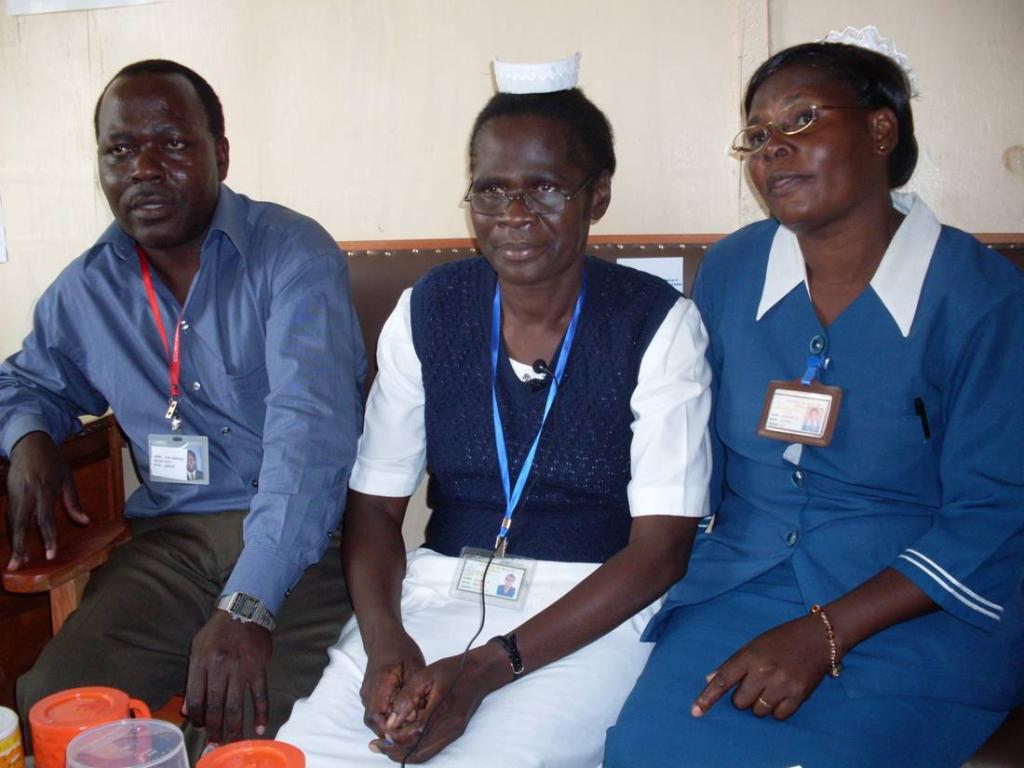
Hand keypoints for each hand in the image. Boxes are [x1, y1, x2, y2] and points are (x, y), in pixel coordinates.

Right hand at [5, 431, 87, 569]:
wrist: (29, 442)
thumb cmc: (52, 460)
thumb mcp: (67, 477)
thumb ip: (74, 502)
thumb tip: (85, 522)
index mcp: (43, 489)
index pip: (45, 519)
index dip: (48, 538)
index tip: (51, 555)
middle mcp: (26, 493)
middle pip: (21, 524)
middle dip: (19, 546)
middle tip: (18, 566)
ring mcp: (15, 494)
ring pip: (12, 523)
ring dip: (14, 543)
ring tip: (16, 562)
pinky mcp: (9, 494)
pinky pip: (10, 517)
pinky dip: (13, 532)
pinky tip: (16, 545)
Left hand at [184, 610, 271, 743]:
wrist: (244, 610)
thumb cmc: (217, 631)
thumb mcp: (197, 649)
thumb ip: (192, 678)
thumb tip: (188, 710)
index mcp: (201, 663)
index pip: (195, 699)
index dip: (197, 718)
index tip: (200, 726)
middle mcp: (219, 668)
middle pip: (215, 707)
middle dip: (215, 729)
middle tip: (216, 742)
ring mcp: (241, 669)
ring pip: (236, 706)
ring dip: (234, 727)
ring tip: (233, 741)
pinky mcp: (259, 669)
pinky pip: (260, 695)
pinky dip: (261, 713)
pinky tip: (259, 727)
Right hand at [360, 630, 425, 737]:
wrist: (384, 638)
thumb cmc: (401, 650)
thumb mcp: (415, 667)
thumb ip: (413, 693)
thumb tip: (414, 719)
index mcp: (380, 683)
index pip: (375, 716)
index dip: (387, 730)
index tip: (405, 733)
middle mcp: (368, 692)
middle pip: (374, 722)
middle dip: (391, 730)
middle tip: (412, 730)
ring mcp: (366, 695)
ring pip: (376, 718)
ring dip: (391, 723)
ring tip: (411, 718)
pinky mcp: (369, 696)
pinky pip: (377, 712)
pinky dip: (389, 715)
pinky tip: (405, 710)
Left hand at [371, 645, 506, 763]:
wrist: (480, 672)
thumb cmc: (452, 669)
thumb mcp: (425, 675)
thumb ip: (406, 698)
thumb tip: (391, 721)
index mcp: (441, 710)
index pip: (413, 735)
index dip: (394, 738)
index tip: (380, 734)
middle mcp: (449, 727)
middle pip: (417, 751)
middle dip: (394, 752)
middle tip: (376, 746)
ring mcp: (453, 733)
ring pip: (424, 754)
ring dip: (403, 754)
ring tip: (385, 748)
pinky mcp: (454, 733)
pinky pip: (432, 749)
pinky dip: (414, 750)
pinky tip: (403, 744)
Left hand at [692, 614, 831, 720]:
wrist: (819, 638)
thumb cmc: (783, 639)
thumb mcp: (754, 644)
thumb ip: (732, 663)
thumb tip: (709, 679)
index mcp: (750, 656)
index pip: (722, 679)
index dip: (707, 697)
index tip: (695, 711)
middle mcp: (764, 671)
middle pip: (740, 702)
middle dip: (743, 698)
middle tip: (754, 685)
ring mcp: (782, 684)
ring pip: (758, 711)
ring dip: (760, 705)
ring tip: (770, 689)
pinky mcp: (799, 695)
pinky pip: (778, 716)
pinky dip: (777, 710)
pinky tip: (782, 695)